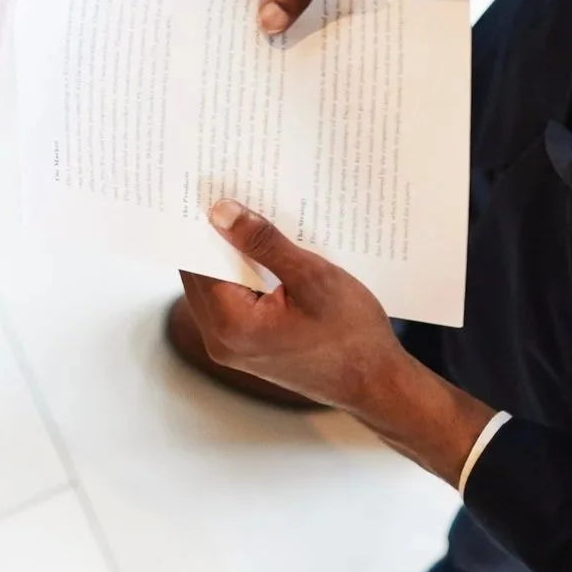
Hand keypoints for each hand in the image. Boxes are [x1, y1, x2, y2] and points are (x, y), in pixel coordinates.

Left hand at [178, 202, 492, 482]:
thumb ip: (262, 243)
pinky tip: (265, 252)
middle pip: (202, 274)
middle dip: (215, 236)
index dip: (200, 224)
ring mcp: (234, 348)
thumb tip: (219, 212)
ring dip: (231, 255)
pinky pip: (234, 301)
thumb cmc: (351, 334)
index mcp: (232, 325)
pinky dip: (244, 275)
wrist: (375, 383)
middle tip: (228, 192)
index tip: (207, 188)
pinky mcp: (249, 347)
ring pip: (217, 287)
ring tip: (251, 217)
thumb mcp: (311, 276)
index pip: (196, 262)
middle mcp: (222, 342)